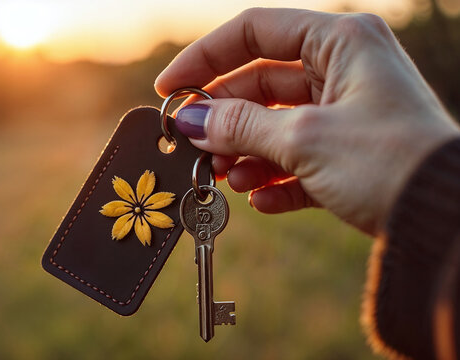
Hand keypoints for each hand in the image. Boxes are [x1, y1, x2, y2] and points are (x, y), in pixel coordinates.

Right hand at [155, 8, 458, 235]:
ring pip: (275, 125)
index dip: (205, 58)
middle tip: (193, 147)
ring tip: (224, 179)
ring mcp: (346, 113)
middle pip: (260, 85)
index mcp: (340, 42)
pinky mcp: (348, 154)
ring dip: (244, 154)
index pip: (254, 33)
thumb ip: (240, 125)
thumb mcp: (304, 139)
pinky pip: (298, 160)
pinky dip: (275, 180)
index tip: (169, 89)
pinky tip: (260, 200)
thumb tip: (190, 121)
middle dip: (223, 119)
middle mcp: (343, 71)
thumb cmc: (389, 161)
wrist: (445, 221)